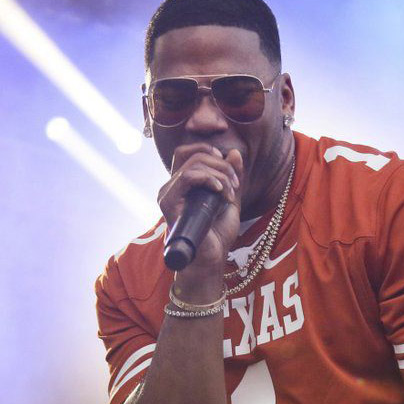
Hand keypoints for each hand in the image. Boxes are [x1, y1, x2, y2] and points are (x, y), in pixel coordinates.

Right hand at [158, 143, 243, 274]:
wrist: (211, 259)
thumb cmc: (218, 234)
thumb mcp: (230, 198)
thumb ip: (231, 176)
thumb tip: (234, 152)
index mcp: (183, 183)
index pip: (188, 150)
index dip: (208, 145)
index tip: (230, 158)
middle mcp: (172, 186)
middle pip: (193, 153)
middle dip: (221, 164)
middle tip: (236, 184)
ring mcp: (167, 193)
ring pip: (193, 164)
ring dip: (219, 174)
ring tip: (230, 193)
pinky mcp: (168, 203)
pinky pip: (186, 177)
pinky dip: (208, 179)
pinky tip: (220, 191)